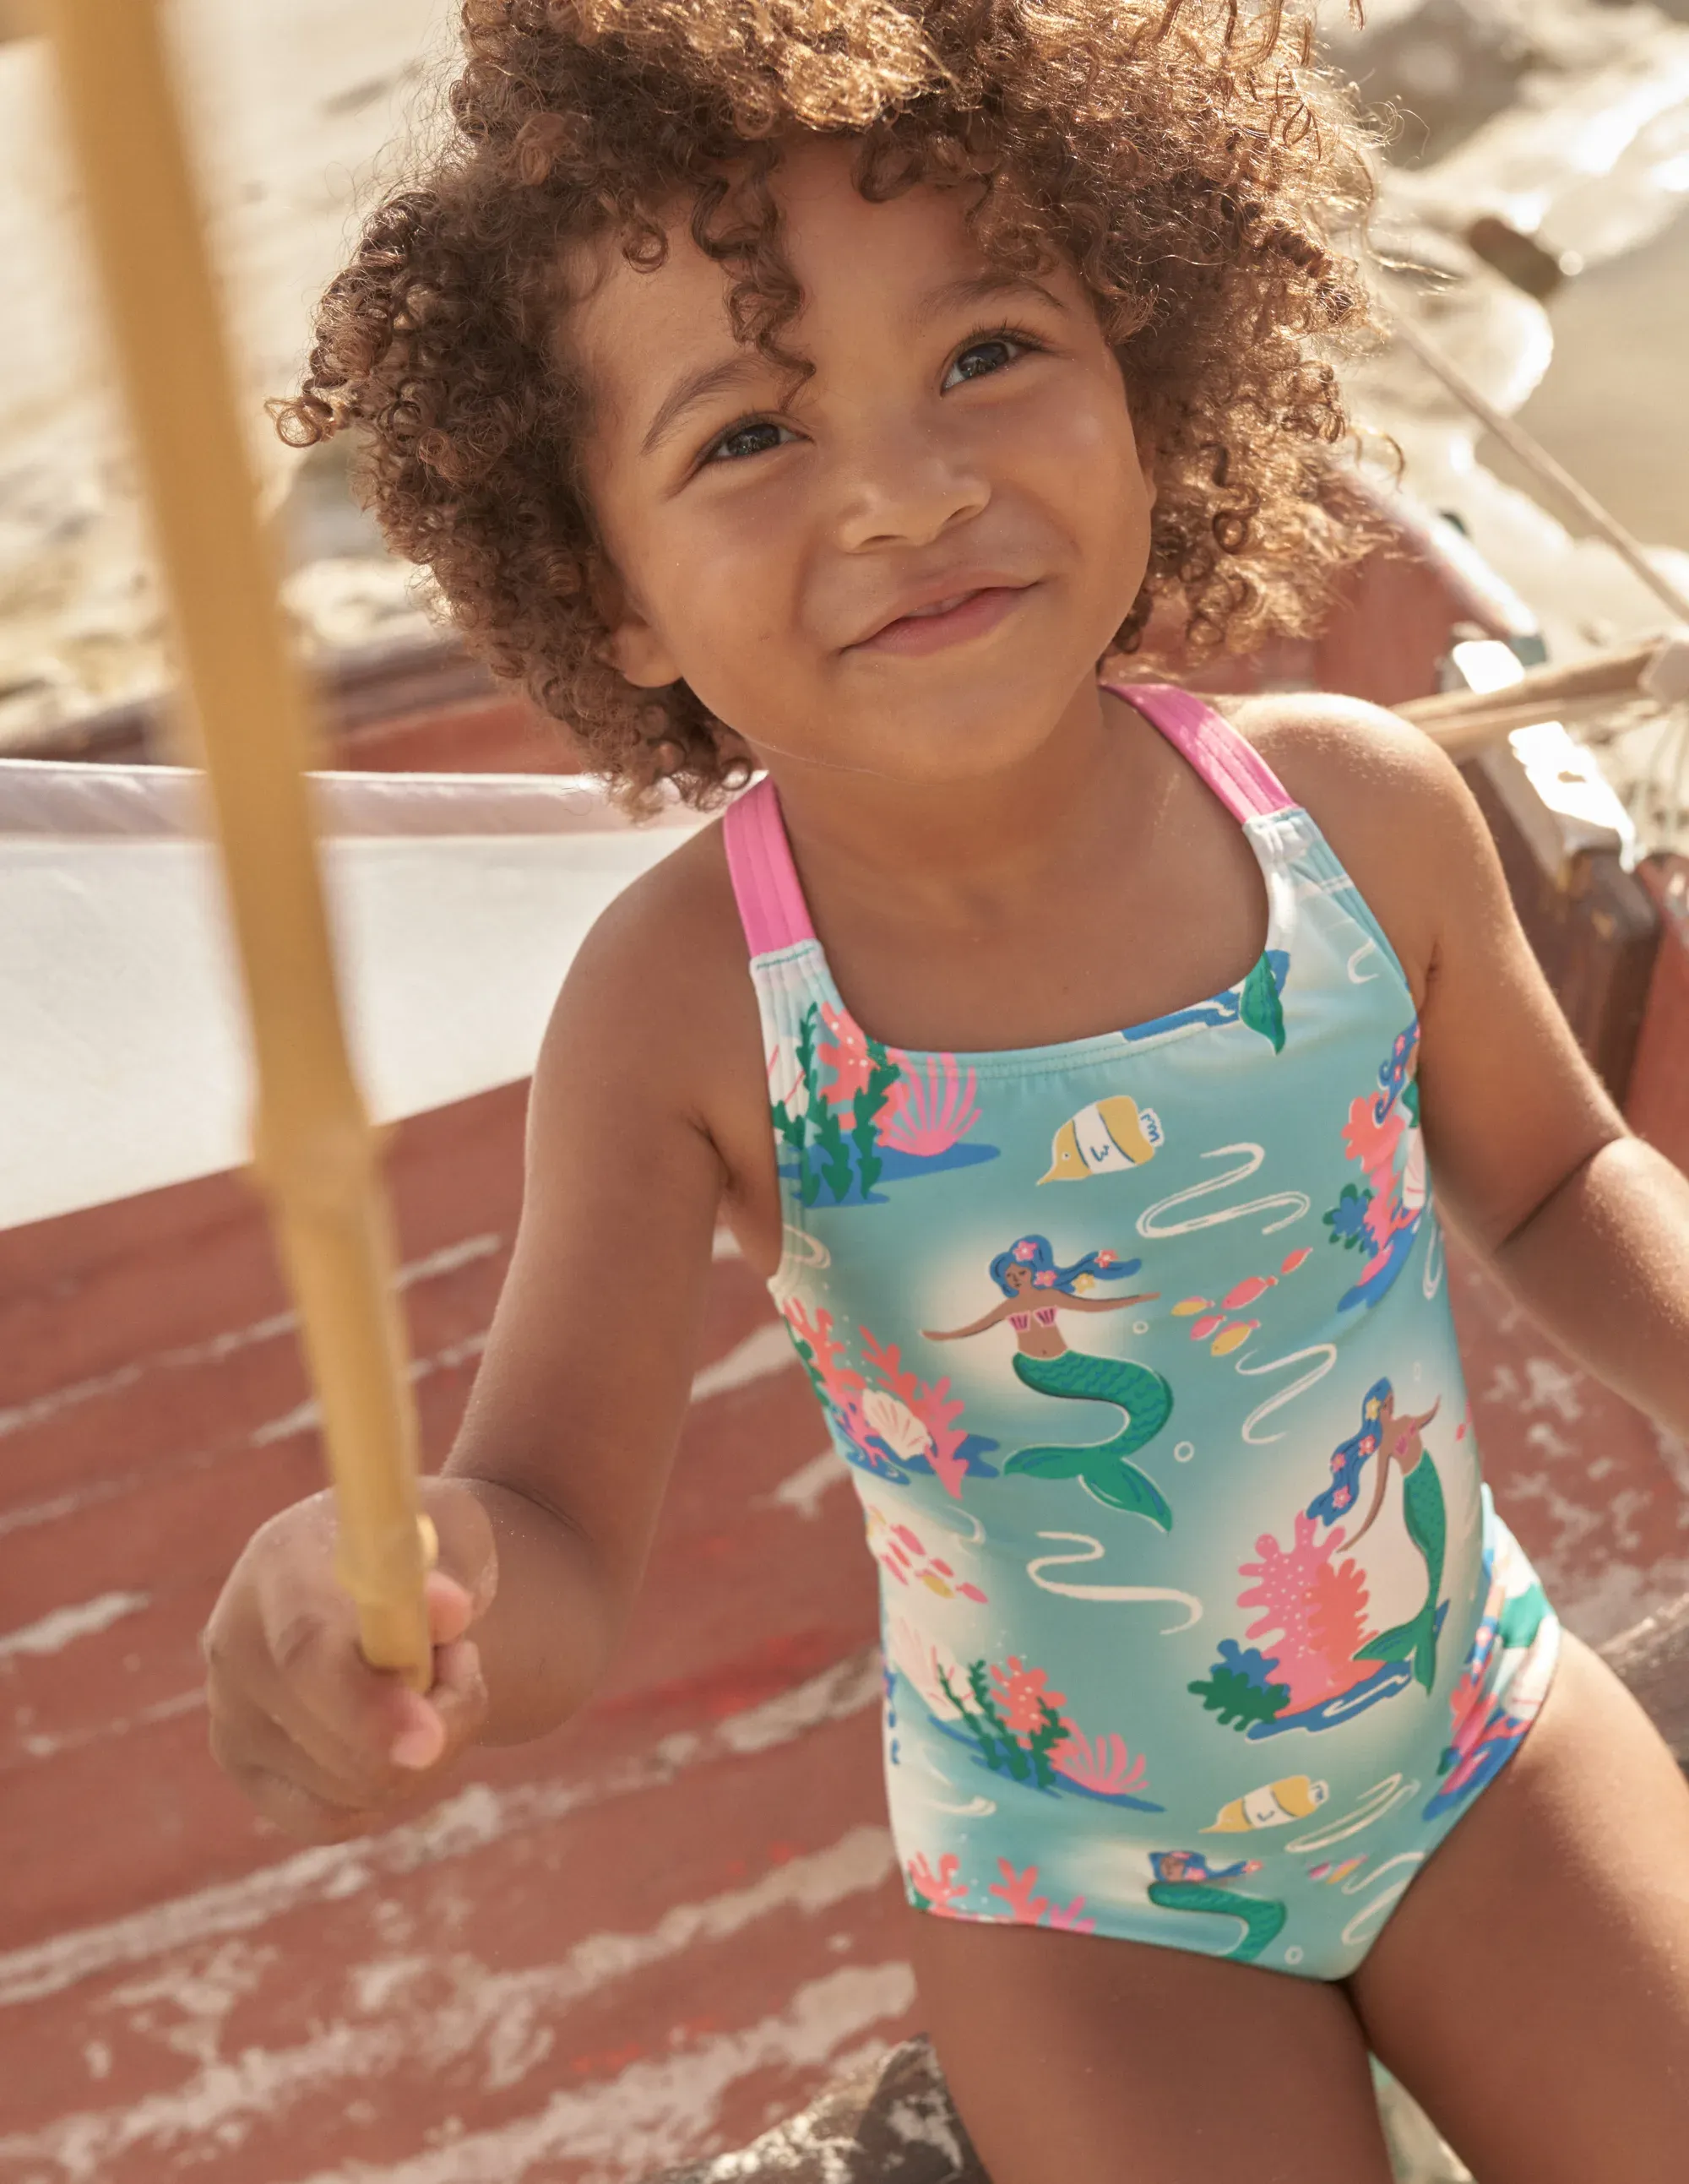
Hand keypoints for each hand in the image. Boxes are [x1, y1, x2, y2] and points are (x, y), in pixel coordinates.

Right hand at [201, 1477, 496, 1841]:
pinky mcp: (246, 1770)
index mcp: (279, 1566)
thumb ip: (450, 1572)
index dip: (367, 1704)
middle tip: (467, 1661)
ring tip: (435, 1680)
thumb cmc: (423, 1559)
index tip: (430, 1738)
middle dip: (432, 1723)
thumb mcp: (451, 1541)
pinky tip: (399, 1731)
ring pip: (345, 1787)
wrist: (385, 1585)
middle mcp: (234, 1644)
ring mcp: (231, 1714)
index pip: (305, 1653)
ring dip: (423, 1752)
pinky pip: (330, 1818)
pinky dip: (386, 1789)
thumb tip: (450, 1610)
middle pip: (327, 1741)